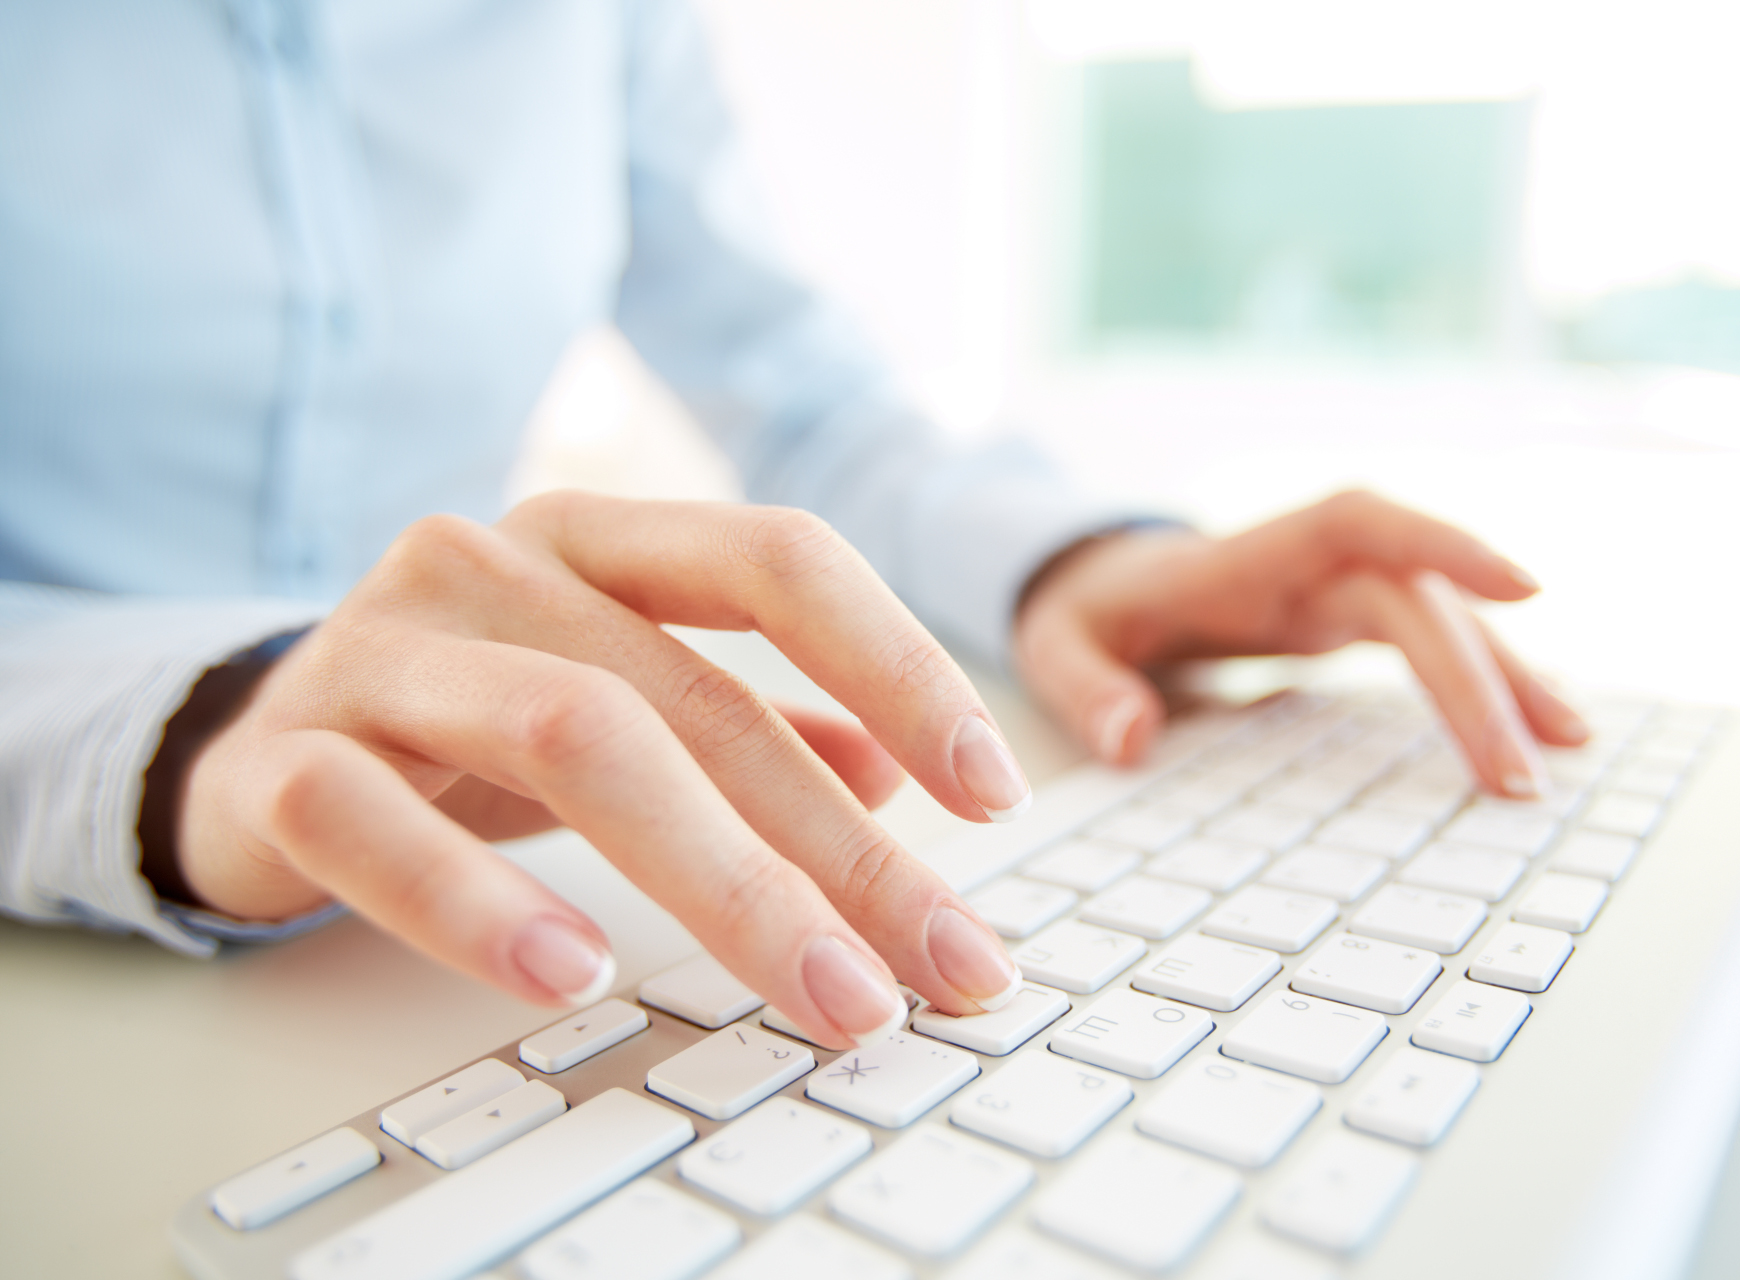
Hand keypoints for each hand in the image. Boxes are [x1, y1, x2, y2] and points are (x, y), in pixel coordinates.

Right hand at [176, 495, 1028, 1045]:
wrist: (250, 743)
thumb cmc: (470, 721)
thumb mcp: (622, 699)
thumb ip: (752, 722)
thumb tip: (896, 775)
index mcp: (595, 540)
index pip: (778, 561)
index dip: (901, 662)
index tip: (996, 789)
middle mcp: (491, 565)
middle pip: (696, 694)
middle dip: (839, 846)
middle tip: (941, 963)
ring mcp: (380, 650)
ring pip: (570, 737)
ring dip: (718, 880)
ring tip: (820, 993)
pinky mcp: (281, 756)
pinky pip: (374, 821)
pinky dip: (477, 904)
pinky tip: (573, 975)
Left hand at [1012, 490, 1589, 794]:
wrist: (1094, 582)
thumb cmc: (1083, 608)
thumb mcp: (1055, 645)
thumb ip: (1084, 688)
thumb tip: (1130, 739)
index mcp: (1249, 556)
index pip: (1359, 524)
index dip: (1442, 542)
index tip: (1526, 587)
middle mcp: (1308, 565)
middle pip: (1417, 600)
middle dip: (1479, 679)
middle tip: (1523, 776)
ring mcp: (1334, 592)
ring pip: (1443, 619)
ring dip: (1508, 676)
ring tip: (1571, 747)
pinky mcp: (1346, 622)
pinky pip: (1431, 642)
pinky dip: (1482, 682)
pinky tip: (1533, 728)